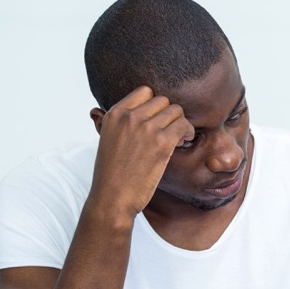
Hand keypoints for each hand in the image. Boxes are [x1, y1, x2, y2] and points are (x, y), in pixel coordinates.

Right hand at [89, 86, 194, 219]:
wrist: (113, 197)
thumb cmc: (111, 173)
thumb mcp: (105, 140)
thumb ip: (110, 123)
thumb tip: (102, 111)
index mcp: (115, 113)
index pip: (145, 91)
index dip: (155, 105)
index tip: (157, 120)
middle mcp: (130, 116)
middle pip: (163, 100)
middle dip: (169, 115)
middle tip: (170, 131)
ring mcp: (146, 128)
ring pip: (176, 111)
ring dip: (180, 123)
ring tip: (178, 138)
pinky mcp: (162, 142)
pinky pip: (184, 125)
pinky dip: (188, 132)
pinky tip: (183, 142)